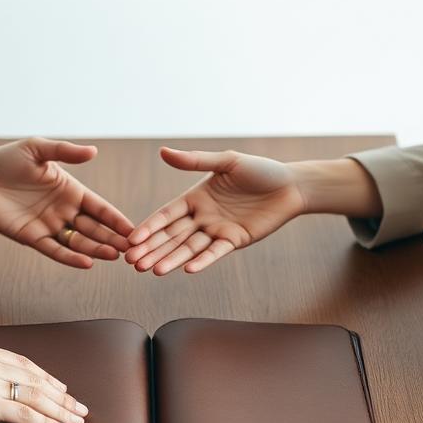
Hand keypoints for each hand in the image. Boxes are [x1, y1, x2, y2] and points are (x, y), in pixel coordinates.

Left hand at [0, 138, 134, 268]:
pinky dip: (70, 257)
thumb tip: (93, 150)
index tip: (133, 228)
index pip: (99, 207)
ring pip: (78, 241)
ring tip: (114, 255)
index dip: (115, 218)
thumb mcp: (37, 150)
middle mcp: (63, 210)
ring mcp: (48, 225)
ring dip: (96, 249)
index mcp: (70, 190)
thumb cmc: (6, 160)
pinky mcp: (31, 237)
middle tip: (131, 248)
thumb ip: (64, 152)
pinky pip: (54, 250)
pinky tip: (87, 262)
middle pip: (93, 228)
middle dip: (112, 238)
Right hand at [124, 147, 305, 274]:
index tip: (131, 240)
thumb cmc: (260, 170)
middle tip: (132, 263)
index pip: (166, 215)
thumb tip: (163, 152)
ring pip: (189, 247)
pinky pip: (215, 252)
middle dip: (152, 249)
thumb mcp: (226, 161)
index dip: (149, 227)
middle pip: (172, 235)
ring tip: (153, 271)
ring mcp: (217, 230)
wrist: (291, 185)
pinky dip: (201, 261)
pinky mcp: (234, 241)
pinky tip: (186, 270)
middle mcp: (202, 216)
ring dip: (171, 259)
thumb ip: (194, 160)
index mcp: (195, 197)